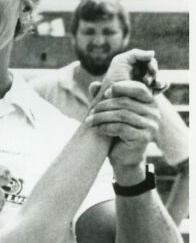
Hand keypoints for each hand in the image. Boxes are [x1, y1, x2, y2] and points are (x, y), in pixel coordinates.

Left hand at [87, 50, 161, 181]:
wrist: (123, 158)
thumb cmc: (118, 133)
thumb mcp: (112, 113)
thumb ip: (105, 98)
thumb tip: (93, 84)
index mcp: (150, 102)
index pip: (139, 88)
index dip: (122, 87)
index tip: (106, 93)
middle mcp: (154, 112)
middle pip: (126, 102)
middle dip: (105, 105)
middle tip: (90, 111)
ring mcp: (151, 126)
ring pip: (122, 115)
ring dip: (102, 117)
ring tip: (89, 121)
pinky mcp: (144, 138)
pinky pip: (121, 128)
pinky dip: (106, 127)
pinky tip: (97, 129)